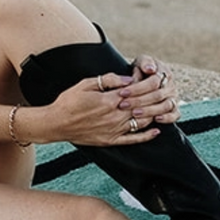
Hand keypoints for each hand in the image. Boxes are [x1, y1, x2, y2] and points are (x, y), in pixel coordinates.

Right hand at [34, 59, 179, 146]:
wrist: (56, 123)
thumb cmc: (69, 102)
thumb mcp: (86, 84)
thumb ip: (108, 80)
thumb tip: (128, 79)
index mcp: (109, 100)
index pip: (136, 91)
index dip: (147, 84)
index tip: (154, 78)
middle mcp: (115, 116)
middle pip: (142, 106)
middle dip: (155, 97)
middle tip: (163, 91)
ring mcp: (114, 130)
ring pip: (141, 122)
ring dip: (154, 114)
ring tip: (163, 107)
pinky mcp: (111, 140)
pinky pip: (133, 139)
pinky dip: (147, 136)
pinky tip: (156, 130)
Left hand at [120, 55, 180, 129]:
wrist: (145, 80)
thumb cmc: (141, 70)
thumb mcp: (140, 62)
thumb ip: (145, 63)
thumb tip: (150, 69)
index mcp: (165, 73)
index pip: (153, 82)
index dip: (137, 88)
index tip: (122, 93)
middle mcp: (171, 86)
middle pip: (158, 95)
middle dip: (139, 101)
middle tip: (123, 105)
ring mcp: (174, 98)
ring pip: (165, 106)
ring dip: (149, 111)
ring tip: (134, 113)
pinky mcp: (175, 110)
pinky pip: (175, 115)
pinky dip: (167, 118)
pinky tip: (156, 119)